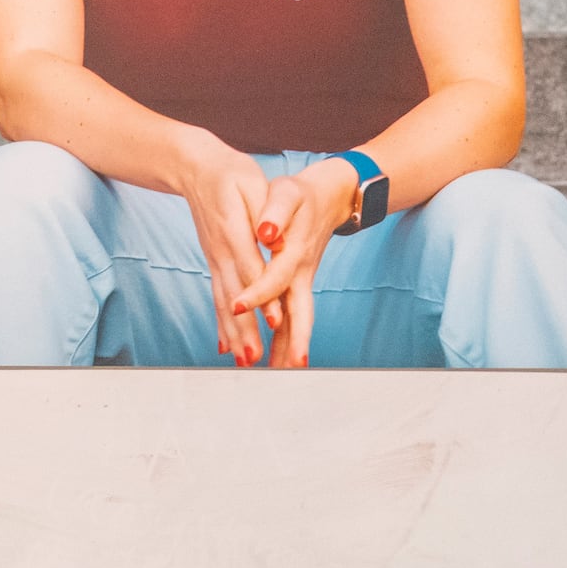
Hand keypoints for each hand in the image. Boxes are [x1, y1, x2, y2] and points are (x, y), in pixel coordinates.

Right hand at [171, 136, 277, 366]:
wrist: (196, 169)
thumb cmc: (230, 174)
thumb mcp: (251, 185)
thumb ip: (263, 212)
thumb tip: (275, 239)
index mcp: (233, 231)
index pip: (251, 268)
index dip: (263, 296)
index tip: (275, 321)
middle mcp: (221, 251)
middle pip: (234, 295)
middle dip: (245, 329)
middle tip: (255, 359)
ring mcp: (214, 260)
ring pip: (224, 302)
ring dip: (234, 334)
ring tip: (245, 362)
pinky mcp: (214, 263)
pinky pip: (217, 297)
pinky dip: (221, 324)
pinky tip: (226, 346)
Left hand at [237, 159, 360, 368]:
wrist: (329, 194)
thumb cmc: (301, 193)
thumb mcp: (287, 193)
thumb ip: (277, 210)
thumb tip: (267, 231)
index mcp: (294, 252)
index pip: (275, 278)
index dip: (257, 293)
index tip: (237, 306)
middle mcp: (301, 273)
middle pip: (298, 313)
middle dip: (290, 341)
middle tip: (280, 370)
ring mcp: (302, 281)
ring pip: (298, 320)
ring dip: (289, 347)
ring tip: (278, 375)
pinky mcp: (299, 283)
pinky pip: (293, 315)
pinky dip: (286, 336)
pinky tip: (277, 357)